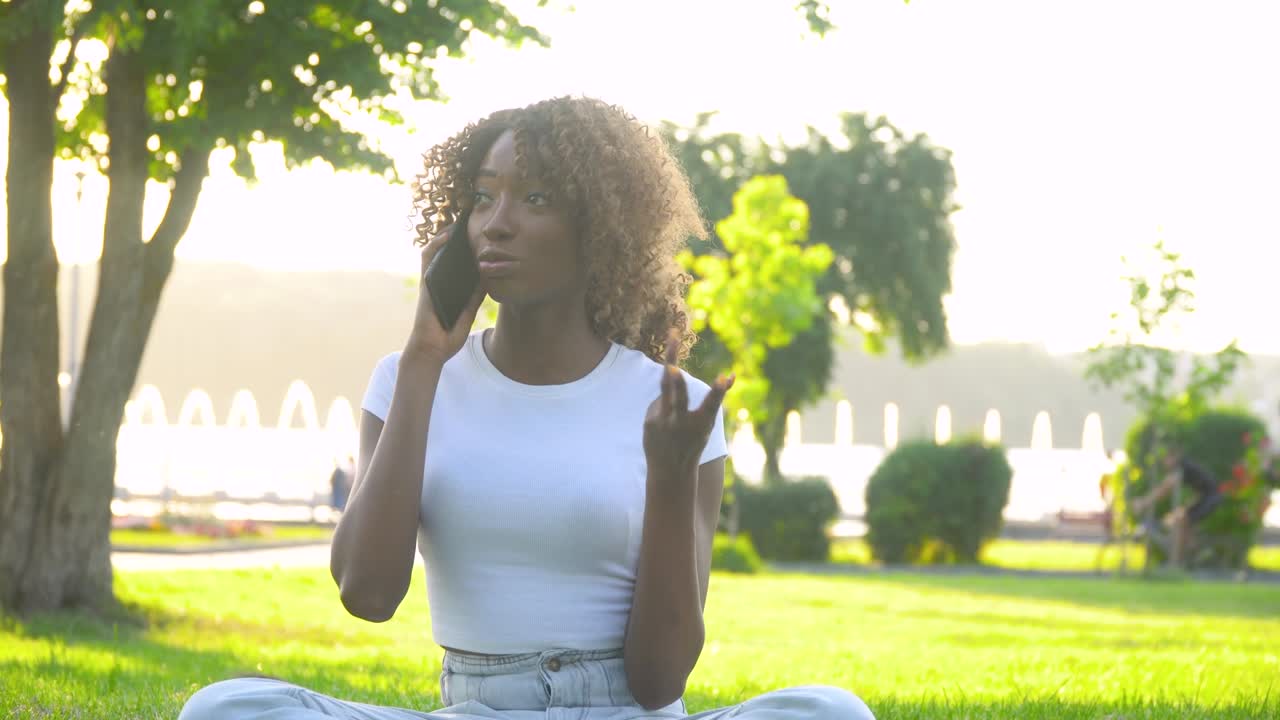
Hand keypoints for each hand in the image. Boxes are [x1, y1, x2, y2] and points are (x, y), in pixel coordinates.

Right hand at [403, 225, 484, 364]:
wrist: (433, 350)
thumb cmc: (448, 334)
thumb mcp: (468, 312)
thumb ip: (475, 295)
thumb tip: (488, 277)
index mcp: (448, 288)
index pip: (455, 263)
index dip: (463, 248)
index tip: (477, 235)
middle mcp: (438, 282)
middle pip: (445, 254)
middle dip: (456, 237)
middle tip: (470, 222)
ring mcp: (430, 281)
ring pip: (435, 251)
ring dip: (445, 235)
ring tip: (460, 222)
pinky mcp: (426, 283)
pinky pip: (428, 259)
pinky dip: (436, 245)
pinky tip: (448, 236)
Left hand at [643, 332, 733, 480]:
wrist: (670, 470)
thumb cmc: (693, 441)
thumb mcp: (706, 424)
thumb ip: (714, 399)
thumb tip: (731, 376)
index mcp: (702, 423)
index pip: (712, 405)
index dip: (718, 391)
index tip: (725, 377)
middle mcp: (682, 422)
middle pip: (679, 396)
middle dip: (677, 381)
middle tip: (672, 367)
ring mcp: (664, 422)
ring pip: (665, 392)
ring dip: (668, 374)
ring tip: (672, 345)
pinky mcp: (650, 422)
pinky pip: (660, 402)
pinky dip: (664, 407)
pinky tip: (664, 424)